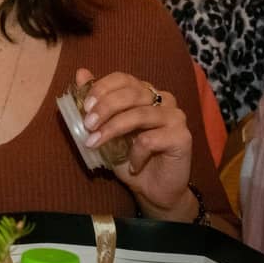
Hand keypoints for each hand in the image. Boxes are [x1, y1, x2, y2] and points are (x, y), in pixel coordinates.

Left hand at [74, 68, 195, 220]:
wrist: (151, 189)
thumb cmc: (126, 156)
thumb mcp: (104, 128)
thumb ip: (94, 102)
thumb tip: (81, 73)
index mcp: (143, 92)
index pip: (123, 78)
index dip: (102, 88)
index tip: (85, 106)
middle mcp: (163, 99)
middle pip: (131, 93)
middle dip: (104, 108)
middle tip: (87, 125)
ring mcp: (175, 117)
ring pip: (139, 114)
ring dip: (112, 129)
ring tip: (95, 144)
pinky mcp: (182, 137)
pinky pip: (150, 139)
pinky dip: (135, 153)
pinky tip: (132, 166)